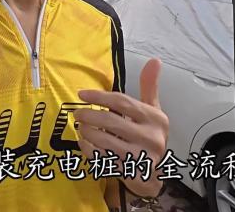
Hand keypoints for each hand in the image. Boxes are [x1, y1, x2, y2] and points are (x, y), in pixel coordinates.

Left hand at [75, 58, 168, 197]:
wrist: (157, 173)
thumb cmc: (150, 136)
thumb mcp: (153, 111)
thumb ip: (149, 87)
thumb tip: (154, 60)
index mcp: (155, 119)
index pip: (122, 102)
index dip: (99, 97)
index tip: (81, 94)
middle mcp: (150, 137)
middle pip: (111, 121)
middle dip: (89, 115)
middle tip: (77, 113)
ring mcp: (140, 157)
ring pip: (105, 141)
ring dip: (87, 133)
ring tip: (80, 128)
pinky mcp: (129, 172)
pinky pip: (102, 158)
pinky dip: (89, 149)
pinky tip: (83, 143)